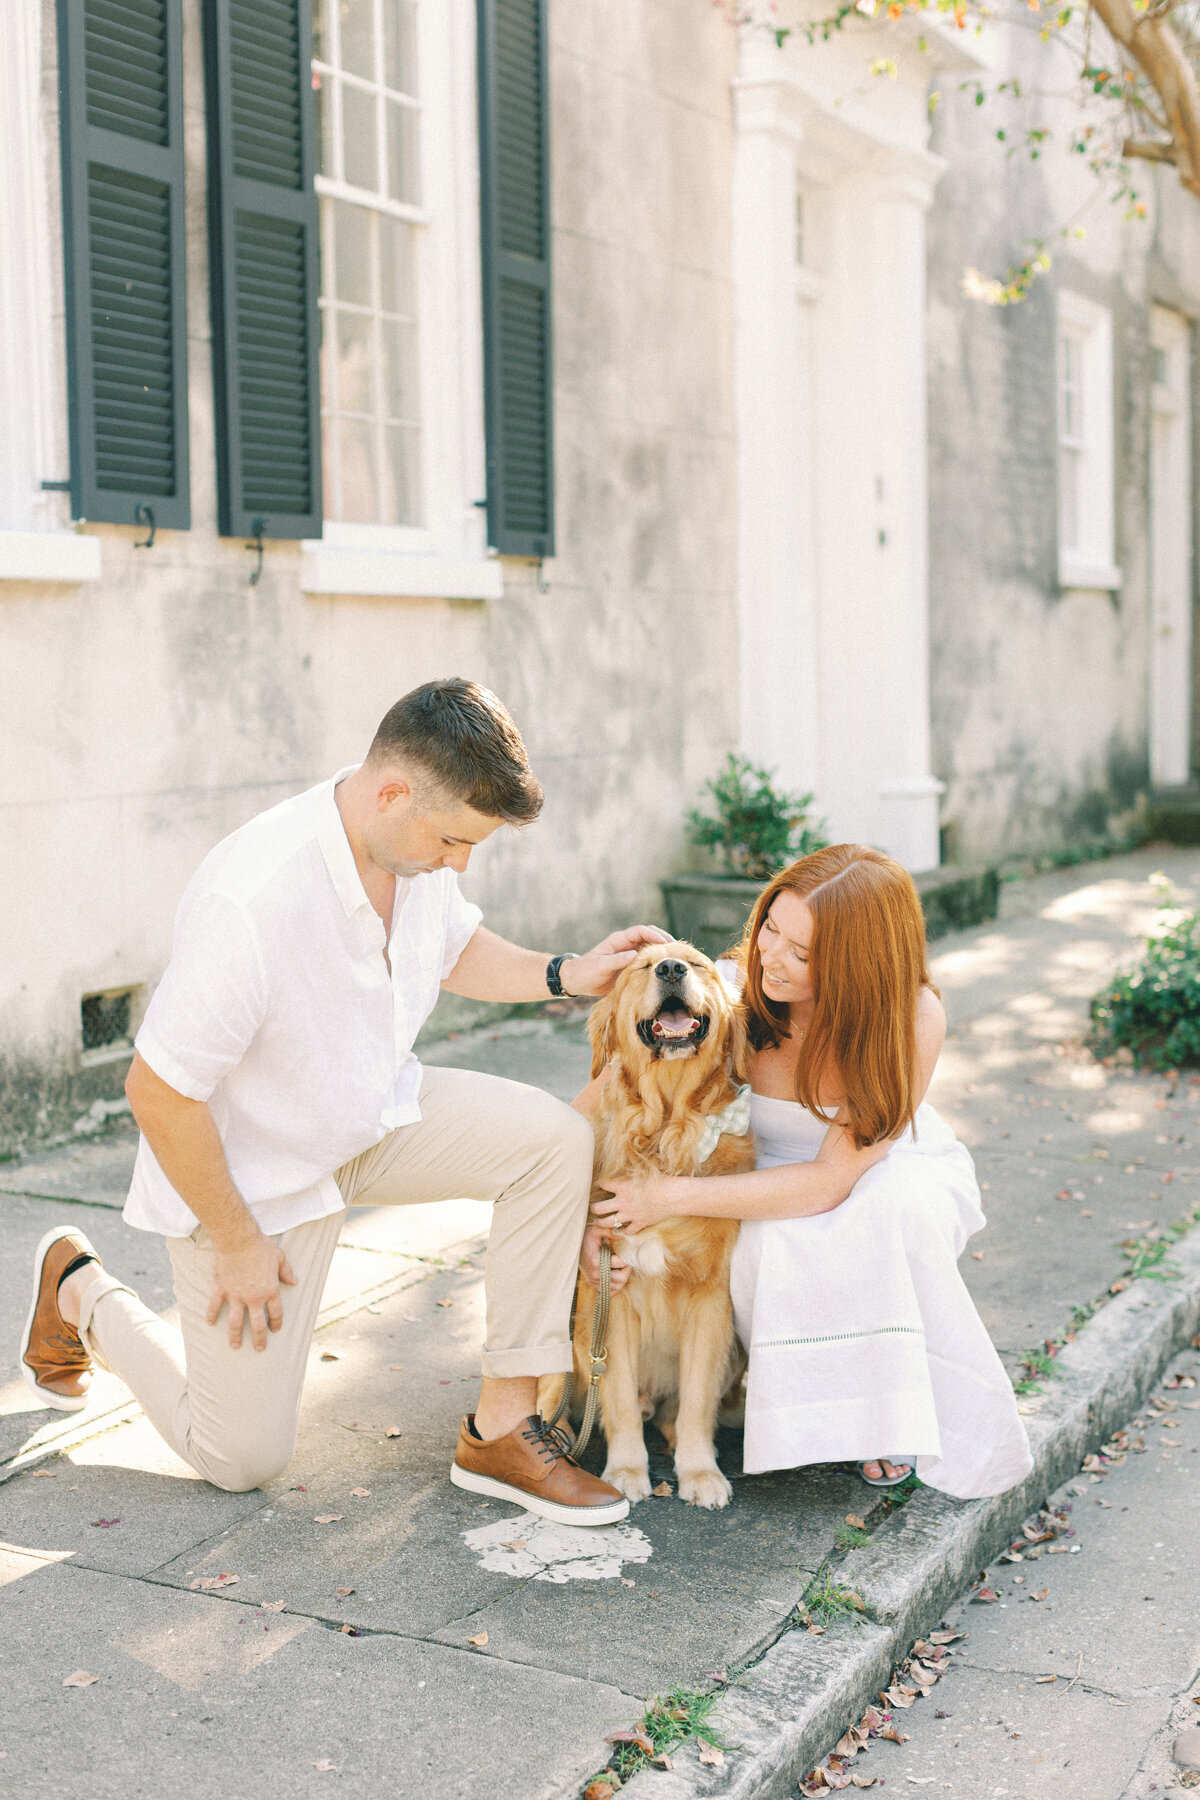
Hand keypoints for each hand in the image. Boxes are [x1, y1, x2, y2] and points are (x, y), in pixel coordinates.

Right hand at [206, 1230, 297, 1350]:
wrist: (237, 1239)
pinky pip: (215, 1306)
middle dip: (259, 1339)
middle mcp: (254, 1297)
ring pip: (235, 1322)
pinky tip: (210, 1323)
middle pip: (257, 1324)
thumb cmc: (260, 1246)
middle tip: (259, 1349)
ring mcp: (236, 1295)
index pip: (275, 1313)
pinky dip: (211, 1315)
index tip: (275, 1330)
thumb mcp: (279, 1257)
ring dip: (235, 1336)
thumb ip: (287, 1271)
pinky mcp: (221, 1290)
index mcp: (270, 1290)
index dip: (276, 1324)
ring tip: (235, 1346)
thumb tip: (295, 1281)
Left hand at [562, 924, 671, 996]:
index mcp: (619, 940)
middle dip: (663, 939)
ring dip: (662, 950)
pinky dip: (656, 962)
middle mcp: (626, 944)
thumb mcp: (601, 966)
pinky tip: (664, 970)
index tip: (667, 943)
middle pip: (649, 935)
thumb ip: (617, 960)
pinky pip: (646, 960)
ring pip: (650, 947)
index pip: (641, 931)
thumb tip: (635, 955)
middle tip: (677, 949)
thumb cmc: (586, 971)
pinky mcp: (629, 964)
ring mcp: (629, 954)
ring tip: (676, 958)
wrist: (577, 980)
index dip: (655, 935)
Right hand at [580, 1215, 631, 1293]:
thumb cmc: (587, 1236)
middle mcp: (595, 1274)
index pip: (621, 1264)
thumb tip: (626, 1236)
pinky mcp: (593, 1284)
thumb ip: (612, 1232)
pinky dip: (616, 1284)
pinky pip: (610, 1291)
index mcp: (597, 1262)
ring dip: (623, 1276)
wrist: (573, 1244)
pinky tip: (615, 1273)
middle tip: (626, 1259)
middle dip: (627, 1268)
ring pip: (618, 1287)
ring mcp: (594, 1280)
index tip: (626, 1251)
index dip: (627, 1257)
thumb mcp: (598, 1229)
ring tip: (621, 1265)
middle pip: (622, 1279)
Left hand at [590, 1172, 672, 1235]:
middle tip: (590, 1207)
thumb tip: (633, 1155)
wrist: (674, 1196)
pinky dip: (624, 1230)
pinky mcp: (639, 1223)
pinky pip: (627, 1230)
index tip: (599, 1184)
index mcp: (622, 1186)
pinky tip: (622, 1228)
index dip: (599, 1183)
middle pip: (599, 1208)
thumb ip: (635, 1168)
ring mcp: (630, 1214)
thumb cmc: (662, 1179)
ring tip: (598, 1221)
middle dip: (592, 1208)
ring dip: (601, 1222)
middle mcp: (622, 1201)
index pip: (603, 1184)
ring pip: (608, 1222)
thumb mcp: (646, 1169)